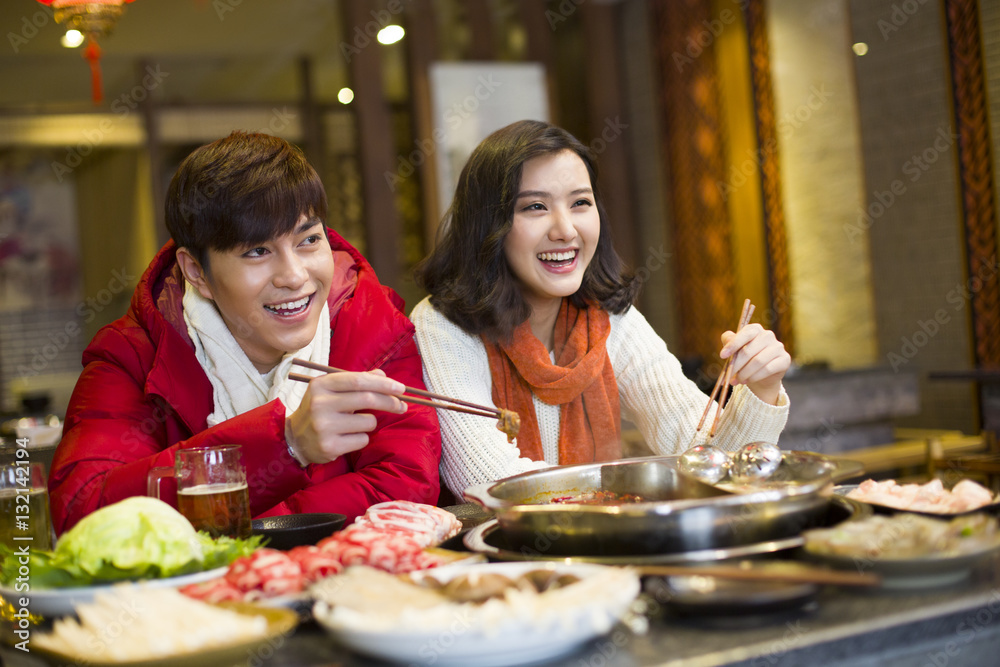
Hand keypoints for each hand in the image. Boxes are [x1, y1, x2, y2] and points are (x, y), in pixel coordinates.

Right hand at [285, 369, 406, 464]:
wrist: (294, 438)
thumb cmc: (320, 410)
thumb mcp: (332, 391)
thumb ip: (357, 381)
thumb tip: (383, 375)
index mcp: (321, 385)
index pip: (358, 380)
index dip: (383, 384)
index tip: (401, 388)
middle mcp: (320, 404)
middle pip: (367, 399)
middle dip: (390, 402)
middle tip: (402, 406)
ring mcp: (323, 426)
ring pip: (368, 422)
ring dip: (371, 423)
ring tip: (355, 424)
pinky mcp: (329, 446)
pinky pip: (362, 440)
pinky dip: (362, 438)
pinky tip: (347, 437)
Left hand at [719, 323, 790, 404]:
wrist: (761, 375)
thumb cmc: (745, 359)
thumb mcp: (735, 350)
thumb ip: (729, 341)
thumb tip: (727, 339)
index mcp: (755, 329)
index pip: (745, 333)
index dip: (733, 344)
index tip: (722, 355)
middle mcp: (768, 335)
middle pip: (748, 351)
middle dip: (736, 365)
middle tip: (728, 376)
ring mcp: (778, 347)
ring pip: (757, 361)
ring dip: (744, 373)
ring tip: (736, 381)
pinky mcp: (785, 359)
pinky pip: (767, 369)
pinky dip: (754, 377)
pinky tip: (747, 381)